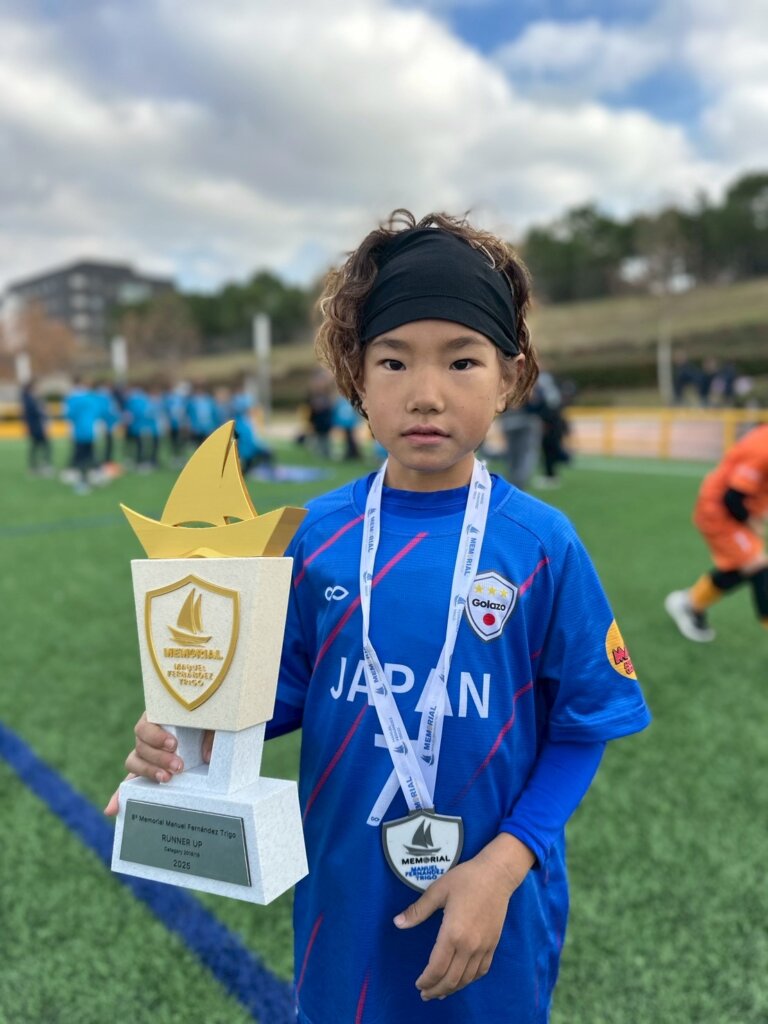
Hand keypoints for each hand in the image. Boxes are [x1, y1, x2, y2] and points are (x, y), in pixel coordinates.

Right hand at [103, 712, 213, 815]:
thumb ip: (209, 734)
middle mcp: (146, 737)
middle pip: (140, 746)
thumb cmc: (204, 722)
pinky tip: (113, 809)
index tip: (173, 744)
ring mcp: (144, 755)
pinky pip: (128, 784)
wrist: (204, 729)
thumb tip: (207, 756)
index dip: (156, 736)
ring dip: (149, 772)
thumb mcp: (208, 723)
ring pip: (134, 763)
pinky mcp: (145, 771)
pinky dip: (119, 796)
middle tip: (178, 765)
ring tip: (167, 778)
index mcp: (157, 719)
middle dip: (158, 758)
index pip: (144, 726)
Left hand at [393, 833, 533, 1000]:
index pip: (437, 967)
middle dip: (436, 990)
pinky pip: (481, 970)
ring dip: (452, 988)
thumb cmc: (465, 879)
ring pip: (467, 978)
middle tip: (425, 994)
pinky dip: (470, 980)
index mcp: (452, 933)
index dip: (426, 980)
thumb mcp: (438, 890)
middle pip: (451, 979)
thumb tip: (397, 923)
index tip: (418, 984)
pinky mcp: (493, 944)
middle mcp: (469, 945)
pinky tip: (462, 980)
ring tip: (441, 992)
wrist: (497, 874)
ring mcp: (483, 947)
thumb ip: (418, 910)